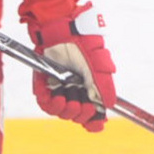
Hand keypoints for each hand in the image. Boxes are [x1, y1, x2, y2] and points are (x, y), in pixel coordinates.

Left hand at [28, 6, 114, 129]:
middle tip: (83, 105)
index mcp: (89, 88)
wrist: (62, 29)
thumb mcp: (97, 66)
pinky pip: (45, 103)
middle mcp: (75, 90)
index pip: (92, 113)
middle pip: (77, 116)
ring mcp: (59, 88)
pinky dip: (51, 103)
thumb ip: (103, 86)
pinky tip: (56, 96)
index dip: (94, 122)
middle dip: (81, 114)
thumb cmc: (82, 44)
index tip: (96, 124)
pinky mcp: (44, 84)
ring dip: (66, 110)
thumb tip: (109, 105)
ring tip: (68, 99)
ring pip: (61, 112)